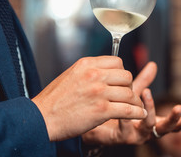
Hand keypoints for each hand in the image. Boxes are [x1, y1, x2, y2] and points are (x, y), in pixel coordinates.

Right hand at [32, 56, 146, 141]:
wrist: (41, 118)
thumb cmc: (54, 99)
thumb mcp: (71, 74)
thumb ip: (89, 71)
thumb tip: (106, 71)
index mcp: (87, 64)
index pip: (117, 62)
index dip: (121, 73)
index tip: (120, 82)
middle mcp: (94, 75)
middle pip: (126, 76)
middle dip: (129, 86)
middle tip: (126, 95)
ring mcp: (98, 93)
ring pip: (129, 93)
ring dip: (134, 101)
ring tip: (135, 107)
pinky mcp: (101, 111)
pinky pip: (128, 110)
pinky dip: (136, 113)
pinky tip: (138, 114)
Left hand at [82, 62, 180, 144]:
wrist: (96, 123)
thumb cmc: (117, 109)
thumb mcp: (133, 95)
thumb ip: (144, 82)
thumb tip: (153, 64)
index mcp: (153, 121)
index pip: (172, 123)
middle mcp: (147, 131)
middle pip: (166, 128)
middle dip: (173, 118)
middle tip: (178, 107)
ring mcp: (136, 135)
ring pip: (148, 126)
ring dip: (150, 110)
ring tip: (147, 94)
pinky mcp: (121, 137)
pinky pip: (126, 127)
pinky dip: (127, 116)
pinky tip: (124, 106)